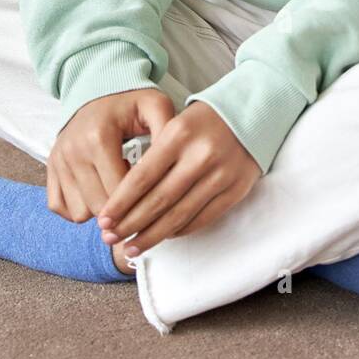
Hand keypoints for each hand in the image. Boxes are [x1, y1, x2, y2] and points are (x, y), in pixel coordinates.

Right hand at [46, 88, 174, 222]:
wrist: (97, 86)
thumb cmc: (131, 101)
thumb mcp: (156, 106)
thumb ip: (167, 133)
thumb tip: (173, 167)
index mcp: (99, 138)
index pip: (119, 192)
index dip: (140, 201)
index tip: (152, 195)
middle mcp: (73, 151)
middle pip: (99, 208)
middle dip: (123, 209)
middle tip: (137, 193)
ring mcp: (58, 161)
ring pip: (80, 213)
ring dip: (101, 210)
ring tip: (117, 187)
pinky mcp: (50, 168)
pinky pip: (59, 207)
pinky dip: (79, 208)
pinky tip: (98, 191)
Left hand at [96, 101, 261, 256]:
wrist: (253, 111)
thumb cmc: (205, 121)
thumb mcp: (176, 126)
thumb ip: (156, 157)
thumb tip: (127, 199)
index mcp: (179, 135)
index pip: (142, 177)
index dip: (121, 203)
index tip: (104, 220)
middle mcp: (200, 155)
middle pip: (159, 200)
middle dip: (131, 224)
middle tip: (110, 238)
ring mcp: (221, 174)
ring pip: (180, 215)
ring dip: (153, 235)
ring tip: (133, 247)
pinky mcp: (236, 189)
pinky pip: (203, 218)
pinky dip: (181, 230)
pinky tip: (165, 236)